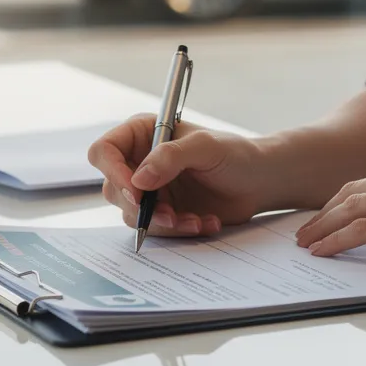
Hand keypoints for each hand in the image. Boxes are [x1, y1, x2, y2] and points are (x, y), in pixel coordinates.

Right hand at [87, 114, 278, 237]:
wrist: (260, 182)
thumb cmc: (236, 154)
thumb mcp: (205, 147)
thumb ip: (171, 156)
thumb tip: (139, 179)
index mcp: (142, 134)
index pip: (105, 151)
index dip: (113, 173)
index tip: (137, 192)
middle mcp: (140, 161)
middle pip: (112, 188)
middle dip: (140, 206)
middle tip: (169, 214)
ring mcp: (150, 189)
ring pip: (131, 215)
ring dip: (163, 223)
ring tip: (195, 220)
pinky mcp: (163, 213)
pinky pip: (155, 229)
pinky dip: (179, 231)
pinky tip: (204, 223)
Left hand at [293, 160, 365, 270]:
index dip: (342, 200)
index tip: (326, 215)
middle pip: (351, 192)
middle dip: (324, 212)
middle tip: (306, 230)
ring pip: (350, 209)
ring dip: (322, 228)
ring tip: (307, 244)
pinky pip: (360, 231)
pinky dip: (336, 241)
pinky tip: (324, 252)